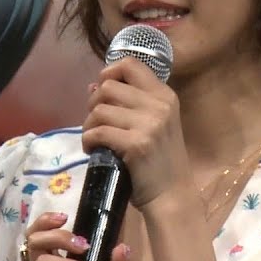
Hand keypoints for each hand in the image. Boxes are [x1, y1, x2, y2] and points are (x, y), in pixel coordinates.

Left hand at [82, 57, 192, 208]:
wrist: (172, 196)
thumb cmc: (160, 161)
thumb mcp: (155, 124)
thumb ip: (131, 103)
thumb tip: (94, 86)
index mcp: (165, 96)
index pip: (130, 64)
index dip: (109, 72)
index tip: (101, 89)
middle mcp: (159, 105)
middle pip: (108, 86)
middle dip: (93, 103)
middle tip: (96, 123)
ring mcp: (149, 124)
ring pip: (99, 109)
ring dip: (88, 125)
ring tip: (94, 140)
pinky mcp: (136, 144)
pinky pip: (97, 132)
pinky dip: (88, 141)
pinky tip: (93, 150)